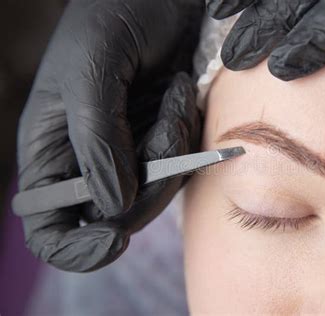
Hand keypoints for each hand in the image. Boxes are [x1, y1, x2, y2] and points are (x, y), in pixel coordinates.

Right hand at [15, 0, 202, 271]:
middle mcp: (89, 159)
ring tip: (173, 93)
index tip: (113, 240)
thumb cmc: (114, 17)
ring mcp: (129, 154)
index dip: (73, 247)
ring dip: (173, 149)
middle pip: (115, 215)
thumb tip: (112, 206)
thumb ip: (97, 141)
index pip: (49, 225)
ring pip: (155, 192)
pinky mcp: (162, 142)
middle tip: (165, 127)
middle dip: (149, 185)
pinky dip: (186, 134)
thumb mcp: (92, 71)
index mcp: (52, 149)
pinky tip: (180, 92)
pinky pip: (181, 164)